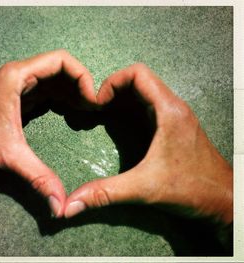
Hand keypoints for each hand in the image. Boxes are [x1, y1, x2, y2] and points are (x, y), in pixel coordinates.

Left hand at [0, 49, 96, 217]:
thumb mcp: (10, 156)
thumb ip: (39, 177)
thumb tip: (61, 205)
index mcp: (18, 76)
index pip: (60, 60)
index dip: (82, 75)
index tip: (91, 98)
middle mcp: (19, 75)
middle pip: (60, 68)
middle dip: (80, 85)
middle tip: (93, 107)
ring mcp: (17, 85)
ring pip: (54, 79)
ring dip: (72, 91)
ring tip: (86, 110)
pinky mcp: (17, 96)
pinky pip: (46, 90)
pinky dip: (61, 98)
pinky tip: (70, 112)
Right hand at [64, 63, 232, 225]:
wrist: (224, 200)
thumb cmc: (191, 190)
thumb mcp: (143, 189)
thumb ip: (104, 193)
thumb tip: (70, 204)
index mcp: (168, 111)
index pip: (138, 73)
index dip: (113, 82)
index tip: (98, 103)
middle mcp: (173, 107)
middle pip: (139, 80)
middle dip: (113, 90)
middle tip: (95, 109)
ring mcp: (175, 115)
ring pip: (144, 92)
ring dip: (121, 98)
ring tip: (102, 114)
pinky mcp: (175, 125)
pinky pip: (149, 105)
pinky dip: (131, 108)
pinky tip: (119, 123)